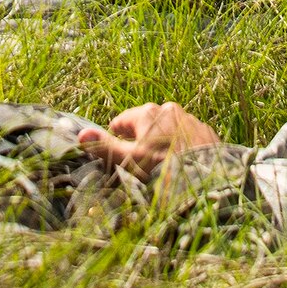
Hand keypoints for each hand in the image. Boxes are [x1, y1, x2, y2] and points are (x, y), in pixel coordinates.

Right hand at [77, 101, 219, 180]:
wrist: (207, 178)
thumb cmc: (162, 168)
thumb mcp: (130, 160)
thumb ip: (105, 146)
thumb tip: (80, 135)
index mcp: (147, 112)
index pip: (120, 123)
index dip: (116, 140)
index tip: (118, 156)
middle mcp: (169, 109)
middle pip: (144, 125)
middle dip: (140, 141)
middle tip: (141, 164)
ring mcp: (189, 119)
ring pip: (167, 130)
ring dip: (161, 142)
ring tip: (163, 166)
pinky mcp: (205, 131)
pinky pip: (186, 137)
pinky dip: (181, 147)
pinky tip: (182, 164)